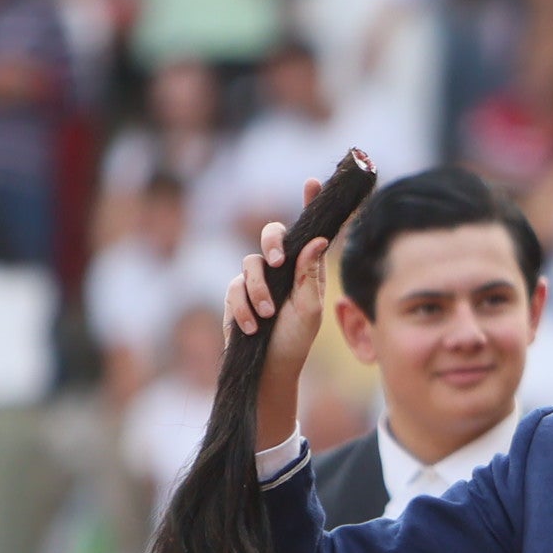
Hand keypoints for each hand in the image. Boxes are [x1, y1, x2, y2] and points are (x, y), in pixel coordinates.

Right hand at [226, 173, 352, 381]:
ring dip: (259, 291)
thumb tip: (318, 240)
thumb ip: (309, 275)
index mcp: (305, 268)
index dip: (310, 204)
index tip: (313, 183)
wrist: (269, 369)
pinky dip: (243, 308)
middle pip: (272, 234)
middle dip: (272, 242)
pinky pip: (234, 289)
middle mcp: (280, 268)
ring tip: (267, 315)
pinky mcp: (236, 296)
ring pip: (250, 263)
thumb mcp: (309, 309)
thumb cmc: (295, 340)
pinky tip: (252, 327)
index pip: (307, 231)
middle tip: (278, 261)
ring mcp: (256, 280)